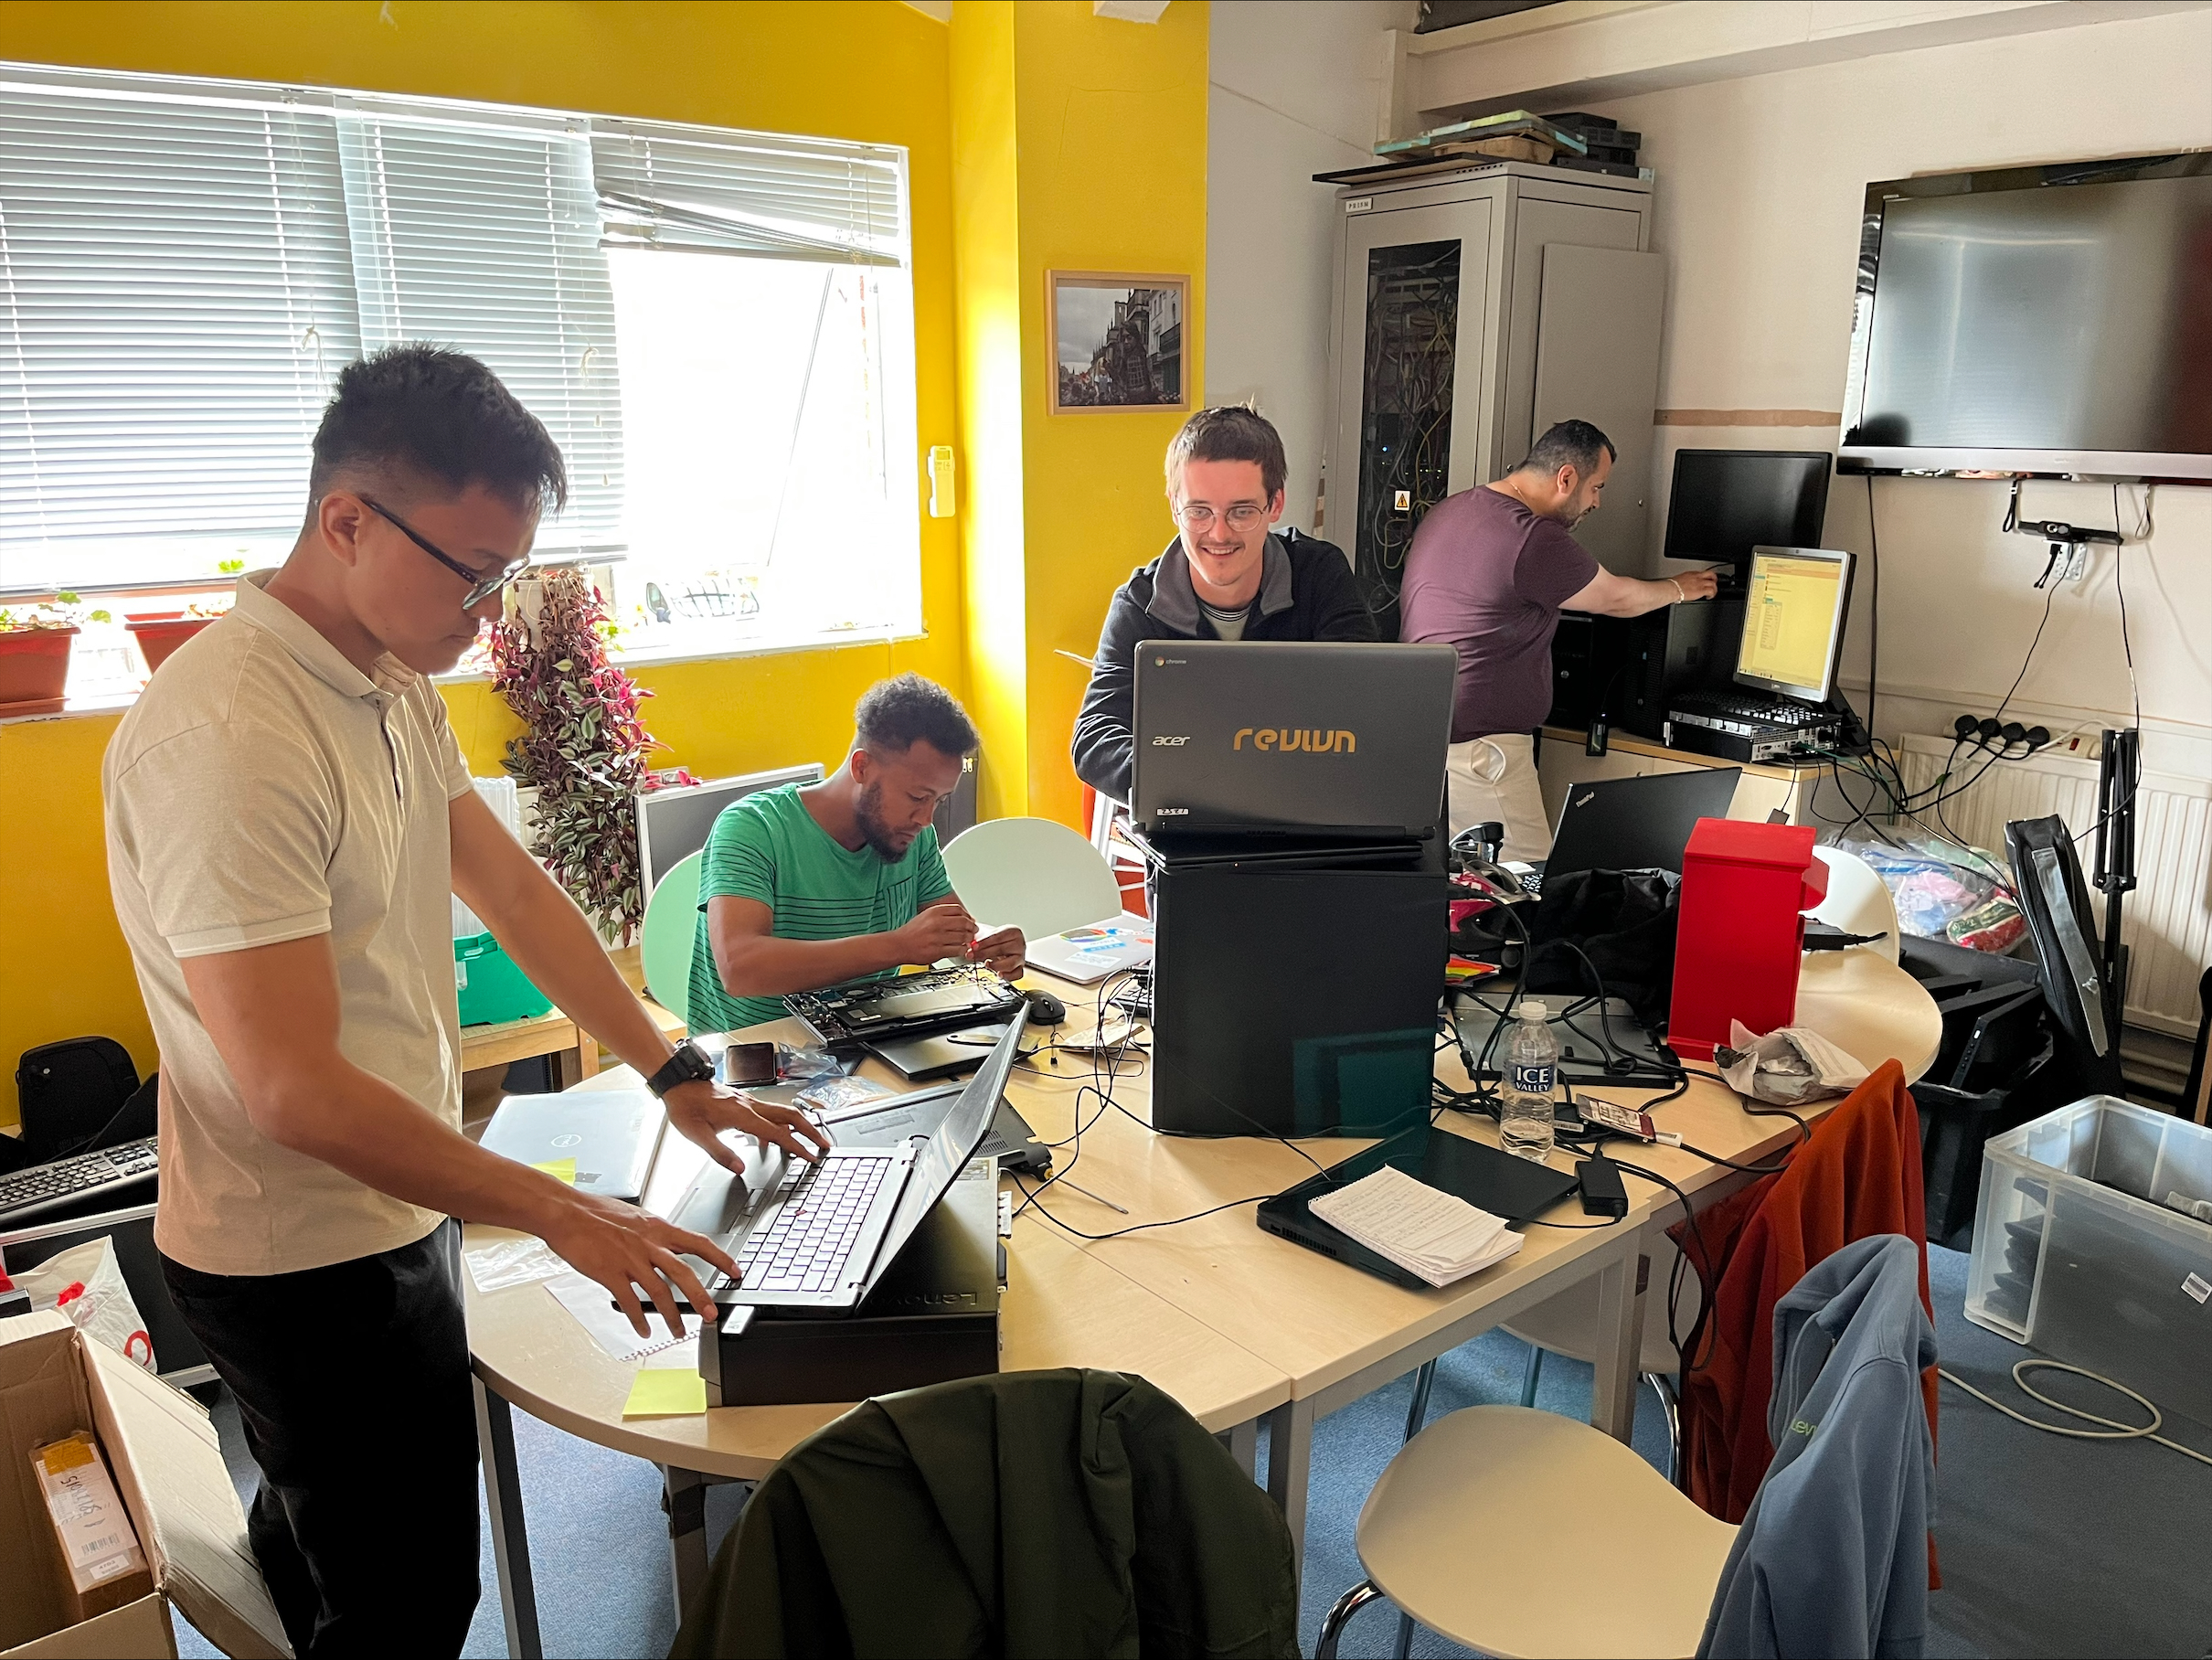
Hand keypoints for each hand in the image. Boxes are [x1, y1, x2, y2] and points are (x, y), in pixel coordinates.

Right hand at [535, 1184, 736, 1336]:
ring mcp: (630, 1260)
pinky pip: (629, 1302)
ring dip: (672, 1316)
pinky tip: (643, 1331)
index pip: (699, 1243)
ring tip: (678, 1332)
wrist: (567, 1212)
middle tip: (712, 1315)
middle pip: (684, 1274)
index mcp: (658, 1228)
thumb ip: (652, 1233)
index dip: (721, 1259)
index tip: (735, 1271)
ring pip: (659, 1293)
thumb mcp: (635, 1216)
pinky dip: (638, 1320)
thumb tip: (665, 1243)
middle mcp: (649, 1244)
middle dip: (702, 1297)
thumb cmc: (596, 1212)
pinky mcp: (610, 1273)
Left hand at [663, 1077, 829, 1173]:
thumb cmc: (685, 1107)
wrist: (678, 1084)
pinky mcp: (743, 1102)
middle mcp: (750, 1106)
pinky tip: (769, 1141)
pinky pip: (769, 1113)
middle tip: (825, 1144)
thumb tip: (740, 1169)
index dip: (797, 1147)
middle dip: (811, 1130)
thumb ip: (721, 1153)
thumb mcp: (698, 1135)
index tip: (811, 1157)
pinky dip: (778, 1126)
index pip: (778, 1134)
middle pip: (791, 1116)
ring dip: (799, 1125)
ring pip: (782, 1112)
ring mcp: (748, 1102)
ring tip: (808, 1140)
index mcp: (742, 1115)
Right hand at [895, 898, 977, 964]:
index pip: (959, 910)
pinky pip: (957, 950)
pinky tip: (961, 949)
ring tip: (968, 941)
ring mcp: (937, 937)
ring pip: (963, 937)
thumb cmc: (912, 932)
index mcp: (934, 912)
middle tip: (973, 931)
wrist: (899, 945)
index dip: (968, 916)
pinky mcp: (937, 951)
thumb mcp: (926, 916)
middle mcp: (937, 923)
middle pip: (964, 922)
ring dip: (968, 940)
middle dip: (972, 928)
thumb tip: (963, 917)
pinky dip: (962, 950)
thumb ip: (943, 915)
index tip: (970, 921)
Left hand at [966, 924, 1025, 978]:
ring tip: (986, 964)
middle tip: (971, 955)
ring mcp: (1021, 957)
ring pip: (1010, 964)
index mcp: (1013, 932)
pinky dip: (1008, 976)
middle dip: (984, 954)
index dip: (984, 943)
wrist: (999, 944)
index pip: (998, 937)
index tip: (973, 946)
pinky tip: (998, 974)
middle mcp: (1019, 944)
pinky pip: (1017, 974)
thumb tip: (969, 945)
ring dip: (995, 965)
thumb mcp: (985, 934)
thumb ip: (978, 939)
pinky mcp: (1020, 968)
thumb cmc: (993, 939)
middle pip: (1002, 950)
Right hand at [1670, 568, 1720, 602]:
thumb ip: (1685, 581)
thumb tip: (1684, 585)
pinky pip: (1711, 591)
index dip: (1705, 577)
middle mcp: (1698, 577)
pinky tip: (1709, 597)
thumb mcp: (1679, 579)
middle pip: (1711, 574)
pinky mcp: (1701, 590)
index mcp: (1692, 574)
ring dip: (1714, 588)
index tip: (1705, 580)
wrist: (1672, 588)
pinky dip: (1712, 594)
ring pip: (1713, 583)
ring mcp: (1700, 583)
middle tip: (1714, 583)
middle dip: (1714, 578)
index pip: (1702, 573)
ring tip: (1712, 592)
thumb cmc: (1673, 585)